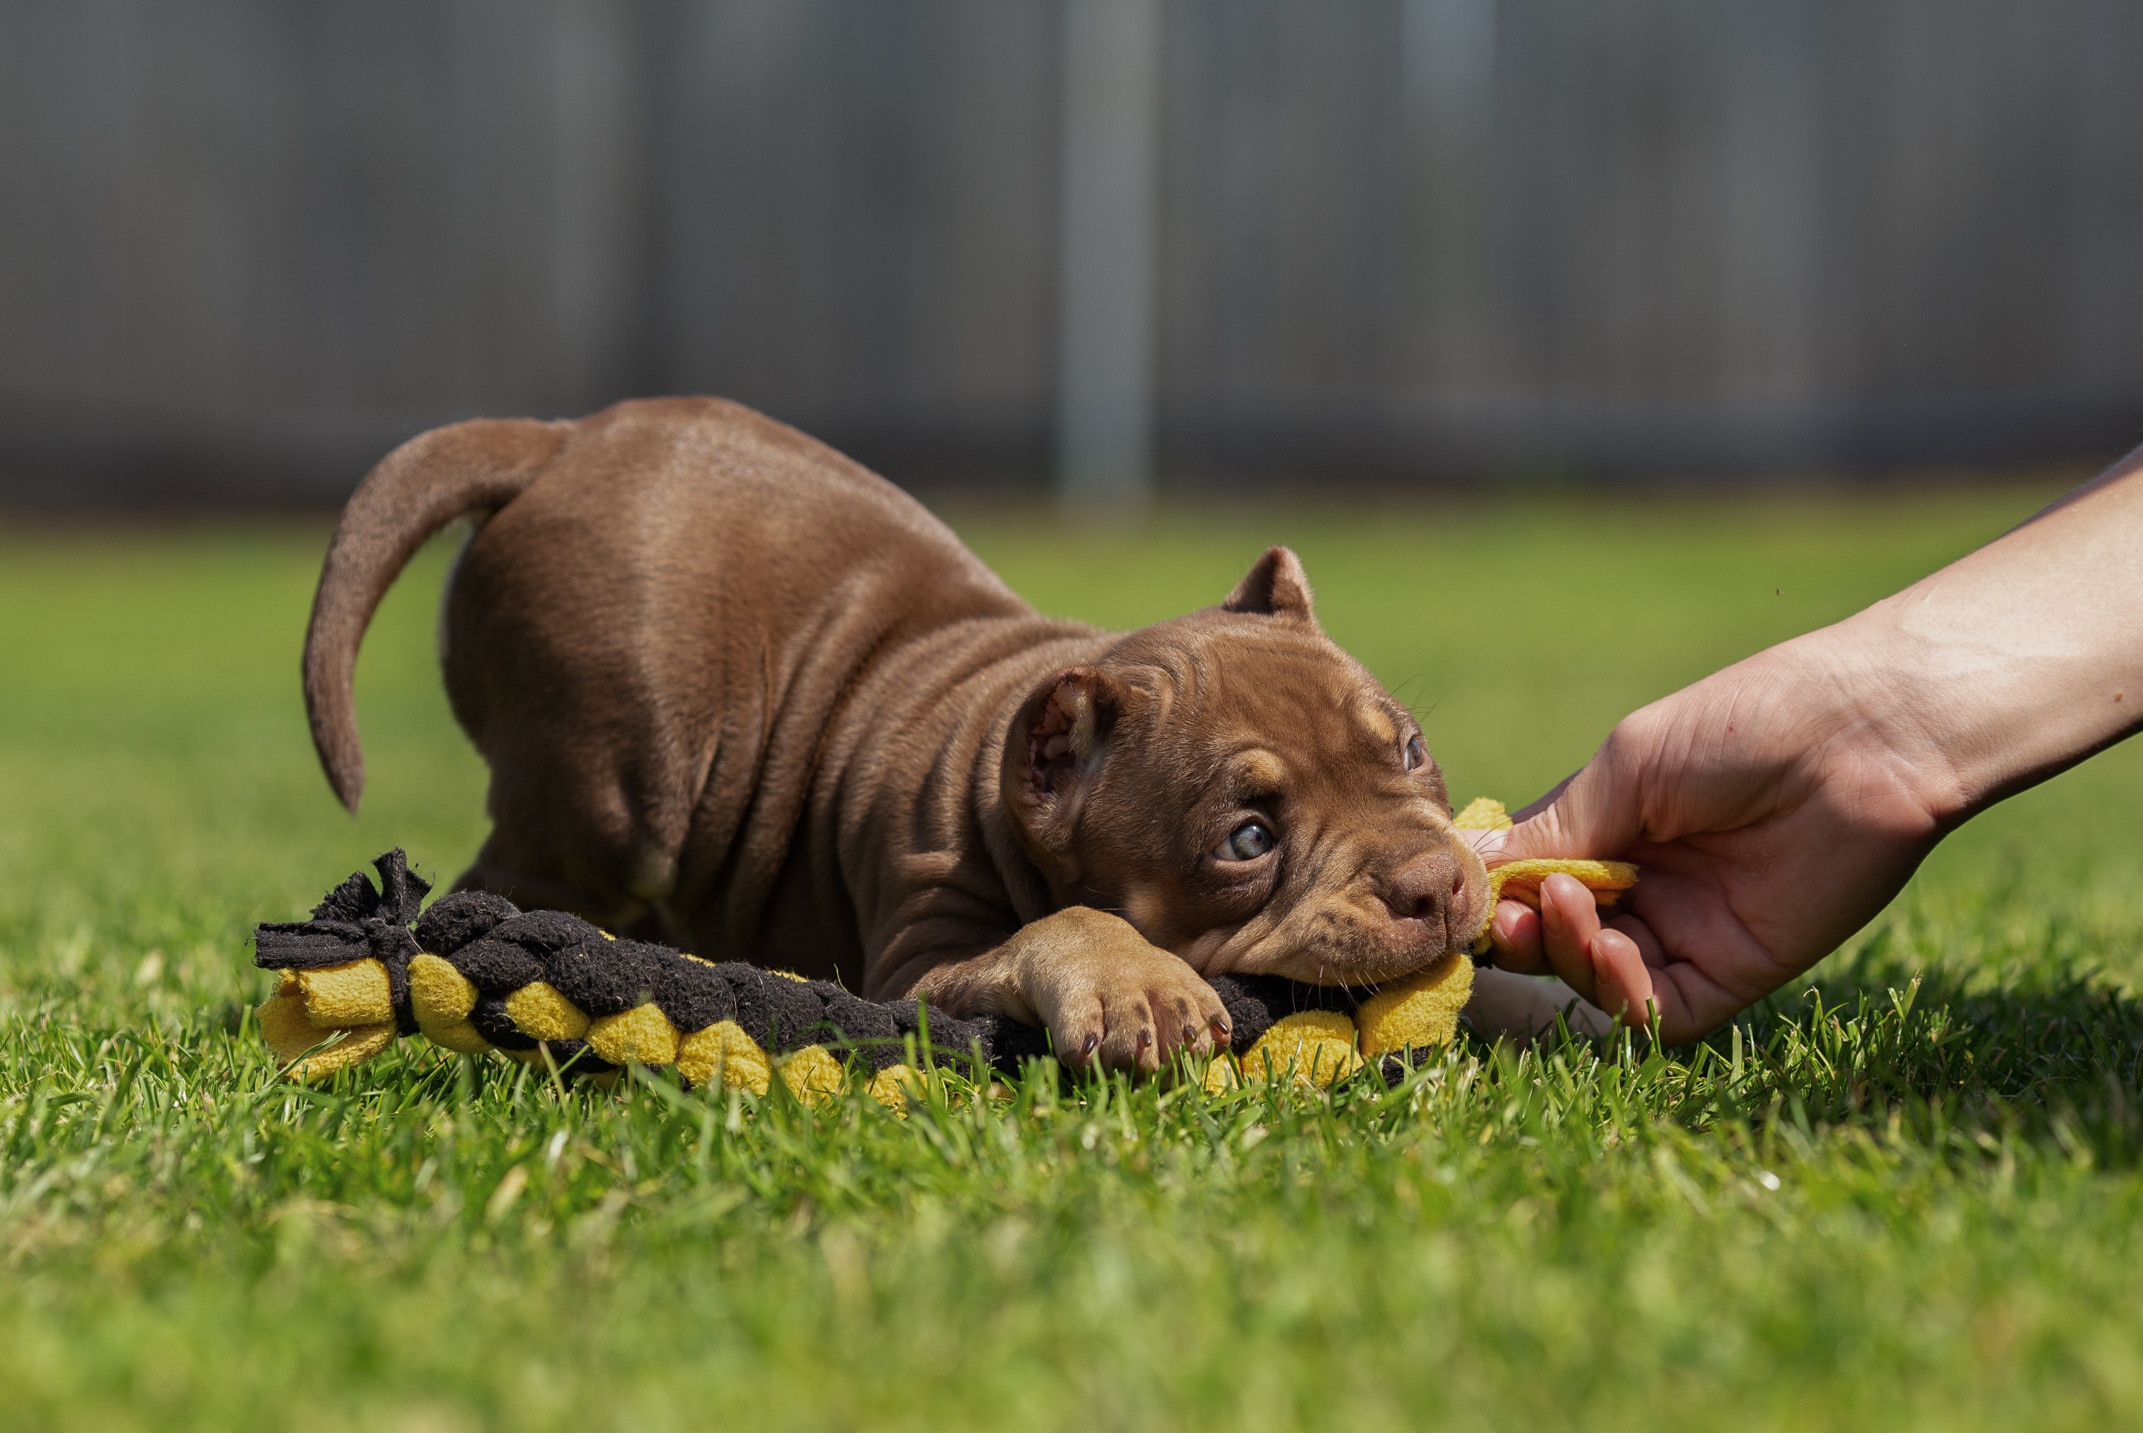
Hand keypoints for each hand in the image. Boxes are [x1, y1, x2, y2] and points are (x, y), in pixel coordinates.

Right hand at [1484, 640, 1953, 1041]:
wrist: (1865, 737)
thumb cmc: (1744, 724)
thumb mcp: (1629, 767)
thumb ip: (1557, 828)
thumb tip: (1469, 863)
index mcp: (1612, 830)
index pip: (1528, 881)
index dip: (1495, 894)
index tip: (1468, 892)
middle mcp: (1644, 887)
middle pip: (1555, 940)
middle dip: (1521, 933)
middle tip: (1510, 913)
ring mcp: (1688, 933)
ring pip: (1597, 982)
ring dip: (1567, 956)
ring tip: (1567, 909)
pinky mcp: (1736, 971)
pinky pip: (1661, 1012)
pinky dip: (1622, 994)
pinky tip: (1615, 950)